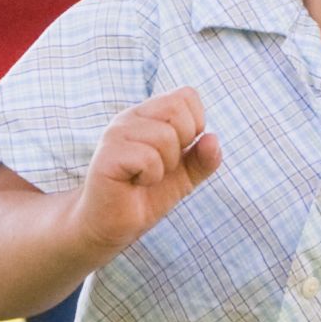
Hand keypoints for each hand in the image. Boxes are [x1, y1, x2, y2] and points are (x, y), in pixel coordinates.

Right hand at [74, 88, 222, 258]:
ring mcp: (115, 135)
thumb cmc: (146, 195)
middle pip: (176, 108)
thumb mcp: (185, 176)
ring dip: (166, 166)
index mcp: (148, 115)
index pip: (186, 95)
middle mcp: (129, 118)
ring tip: (146, 177)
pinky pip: (148, 158)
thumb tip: (213, 138)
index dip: (195, 124)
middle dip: (183, 142)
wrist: (113, 225)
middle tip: (163, 165)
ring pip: (165, 136)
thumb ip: (203, 158)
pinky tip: (135, 183)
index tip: (180, 151)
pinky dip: (151, 177)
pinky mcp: (107, 156)